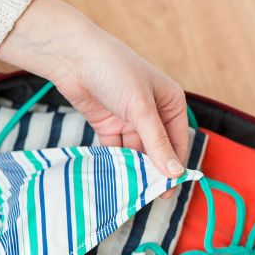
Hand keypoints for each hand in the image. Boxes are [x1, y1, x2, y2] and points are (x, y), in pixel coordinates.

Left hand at [0, 0, 188, 186]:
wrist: (75, 59)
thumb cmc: (116, 72)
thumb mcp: (141, 109)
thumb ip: (156, 142)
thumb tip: (174, 172)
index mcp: (171, 103)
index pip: (178, 141)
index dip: (174, 165)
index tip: (169, 189)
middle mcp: (153, 112)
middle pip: (156, 148)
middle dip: (152, 170)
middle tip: (150, 196)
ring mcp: (129, 118)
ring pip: (135, 151)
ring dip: (133, 168)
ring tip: (130, 189)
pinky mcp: (108, 124)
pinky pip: (115, 148)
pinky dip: (114, 161)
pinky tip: (113, 177)